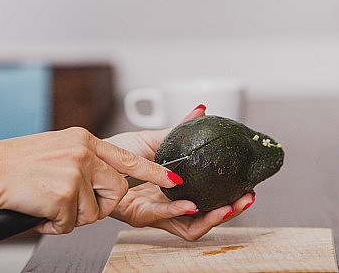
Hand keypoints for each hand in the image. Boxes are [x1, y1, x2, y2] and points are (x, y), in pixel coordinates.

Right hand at [0, 127, 181, 234]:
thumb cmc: (18, 164)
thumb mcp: (59, 148)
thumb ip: (84, 157)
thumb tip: (106, 175)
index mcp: (84, 139)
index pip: (128, 156)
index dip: (152, 171)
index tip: (173, 178)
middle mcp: (83, 152)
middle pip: (116, 191)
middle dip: (100, 206)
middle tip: (74, 205)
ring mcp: (75, 172)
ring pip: (94, 212)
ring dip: (72, 217)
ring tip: (49, 204)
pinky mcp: (64, 194)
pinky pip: (72, 223)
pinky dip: (55, 225)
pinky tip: (40, 211)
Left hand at [105, 105, 256, 239]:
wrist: (91, 156)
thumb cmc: (116, 153)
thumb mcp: (155, 139)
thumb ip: (180, 131)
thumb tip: (201, 110)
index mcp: (173, 193)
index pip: (206, 204)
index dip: (228, 201)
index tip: (247, 189)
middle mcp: (165, 207)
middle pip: (203, 220)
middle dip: (228, 212)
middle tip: (246, 199)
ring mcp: (153, 214)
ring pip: (189, 227)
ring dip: (212, 217)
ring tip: (229, 205)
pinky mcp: (136, 215)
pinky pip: (163, 217)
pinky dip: (180, 211)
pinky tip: (193, 204)